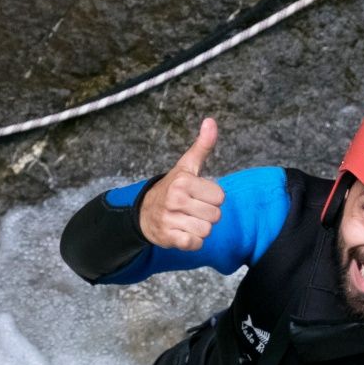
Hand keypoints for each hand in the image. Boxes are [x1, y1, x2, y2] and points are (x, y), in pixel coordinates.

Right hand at [139, 118, 225, 250]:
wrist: (143, 213)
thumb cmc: (172, 188)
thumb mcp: (186, 166)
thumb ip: (202, 146)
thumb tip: (211, 121)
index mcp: (183, 181)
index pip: (220, 196)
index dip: (211, 197)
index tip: (198, 195)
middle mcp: (175, 199)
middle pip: (216, 215)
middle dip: (207, 214)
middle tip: (192, 209)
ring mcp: (171, 219)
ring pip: (207, 231)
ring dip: (200, 228)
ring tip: (187, 220)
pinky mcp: (169, 238)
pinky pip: (196, 244)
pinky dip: (193, 241)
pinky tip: (183, 232)